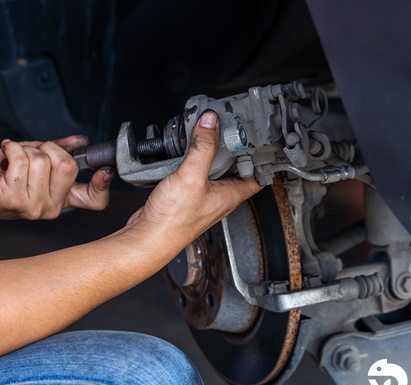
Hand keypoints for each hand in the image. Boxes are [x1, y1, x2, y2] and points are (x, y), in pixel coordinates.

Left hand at [0, 136, 113, 220]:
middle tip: (34, 151)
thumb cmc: (0, 178)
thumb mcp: (35, 161)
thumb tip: (79, 142)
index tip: (104, 169)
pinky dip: (11, 148)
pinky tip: (6, 153)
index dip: (103, 183)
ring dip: (25, 149)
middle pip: (68, 166)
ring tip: (14, 158)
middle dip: (50, 147)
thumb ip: (59, 151)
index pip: (95, 200)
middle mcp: (50, 207)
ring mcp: (32, 206)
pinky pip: (20, 160)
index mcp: (61, 200)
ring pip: (42, 160)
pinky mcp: (12, 198)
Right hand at [126, 110, 262, 248]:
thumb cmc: (173, 220)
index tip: (258, 138)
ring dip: (213, 154)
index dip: (261, 157)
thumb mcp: (192, 176)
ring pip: (215, 171)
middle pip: (235, 169)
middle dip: (235, 149)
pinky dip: (194, 162)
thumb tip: (211, 122)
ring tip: (210, 135)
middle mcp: (219, 197)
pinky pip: (196, 175)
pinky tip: (186, 153)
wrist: (148, 236)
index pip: (257, 175)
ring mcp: (203, 197)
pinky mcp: (186, 196)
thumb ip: (203, 147)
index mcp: (230, 195)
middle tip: (232, 129)